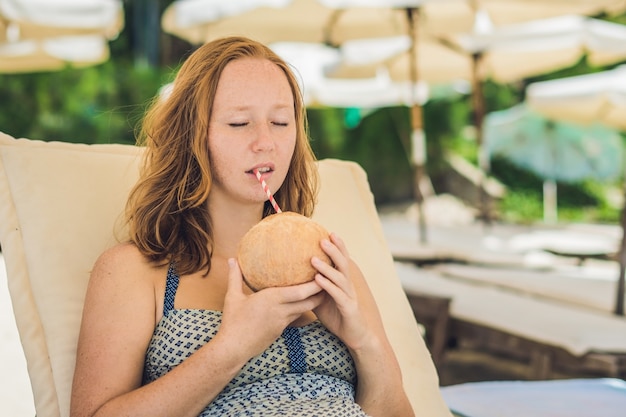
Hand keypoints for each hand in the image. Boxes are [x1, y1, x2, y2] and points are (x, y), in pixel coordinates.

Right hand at [216, 258, 323, 359]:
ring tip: (320, 290)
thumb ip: (235, 277)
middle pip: (307, 302)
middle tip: (329, 280)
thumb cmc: (232, 322)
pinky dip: (301, 309)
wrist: (233, 350)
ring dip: (312, 301)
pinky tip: (301, 303)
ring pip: (303, 311)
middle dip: (320, 292)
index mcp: (270, 300)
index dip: (313, 285)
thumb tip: (231, 259)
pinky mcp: (281, 331)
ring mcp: (282, 323)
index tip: (322, 273)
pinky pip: (295, 317)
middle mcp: (280, 311)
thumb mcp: (232, 297)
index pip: (299, 293)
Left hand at [311, 233, 372, 351]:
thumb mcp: (322, 300)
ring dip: (326, 267)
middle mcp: (348, 286)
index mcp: (343, 282)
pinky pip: (337, 295)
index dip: (337, 246)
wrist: (356, 337)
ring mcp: (350, 296)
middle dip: (334, 250)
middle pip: (342, 263)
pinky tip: (317, 279)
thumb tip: (294, 279)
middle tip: (322, 238)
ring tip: (313, 258)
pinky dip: (327, 286)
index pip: (341, 260)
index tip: (328, 233)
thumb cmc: (337, 317)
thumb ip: (313, 288)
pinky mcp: (349, 308)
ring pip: (339, 277)